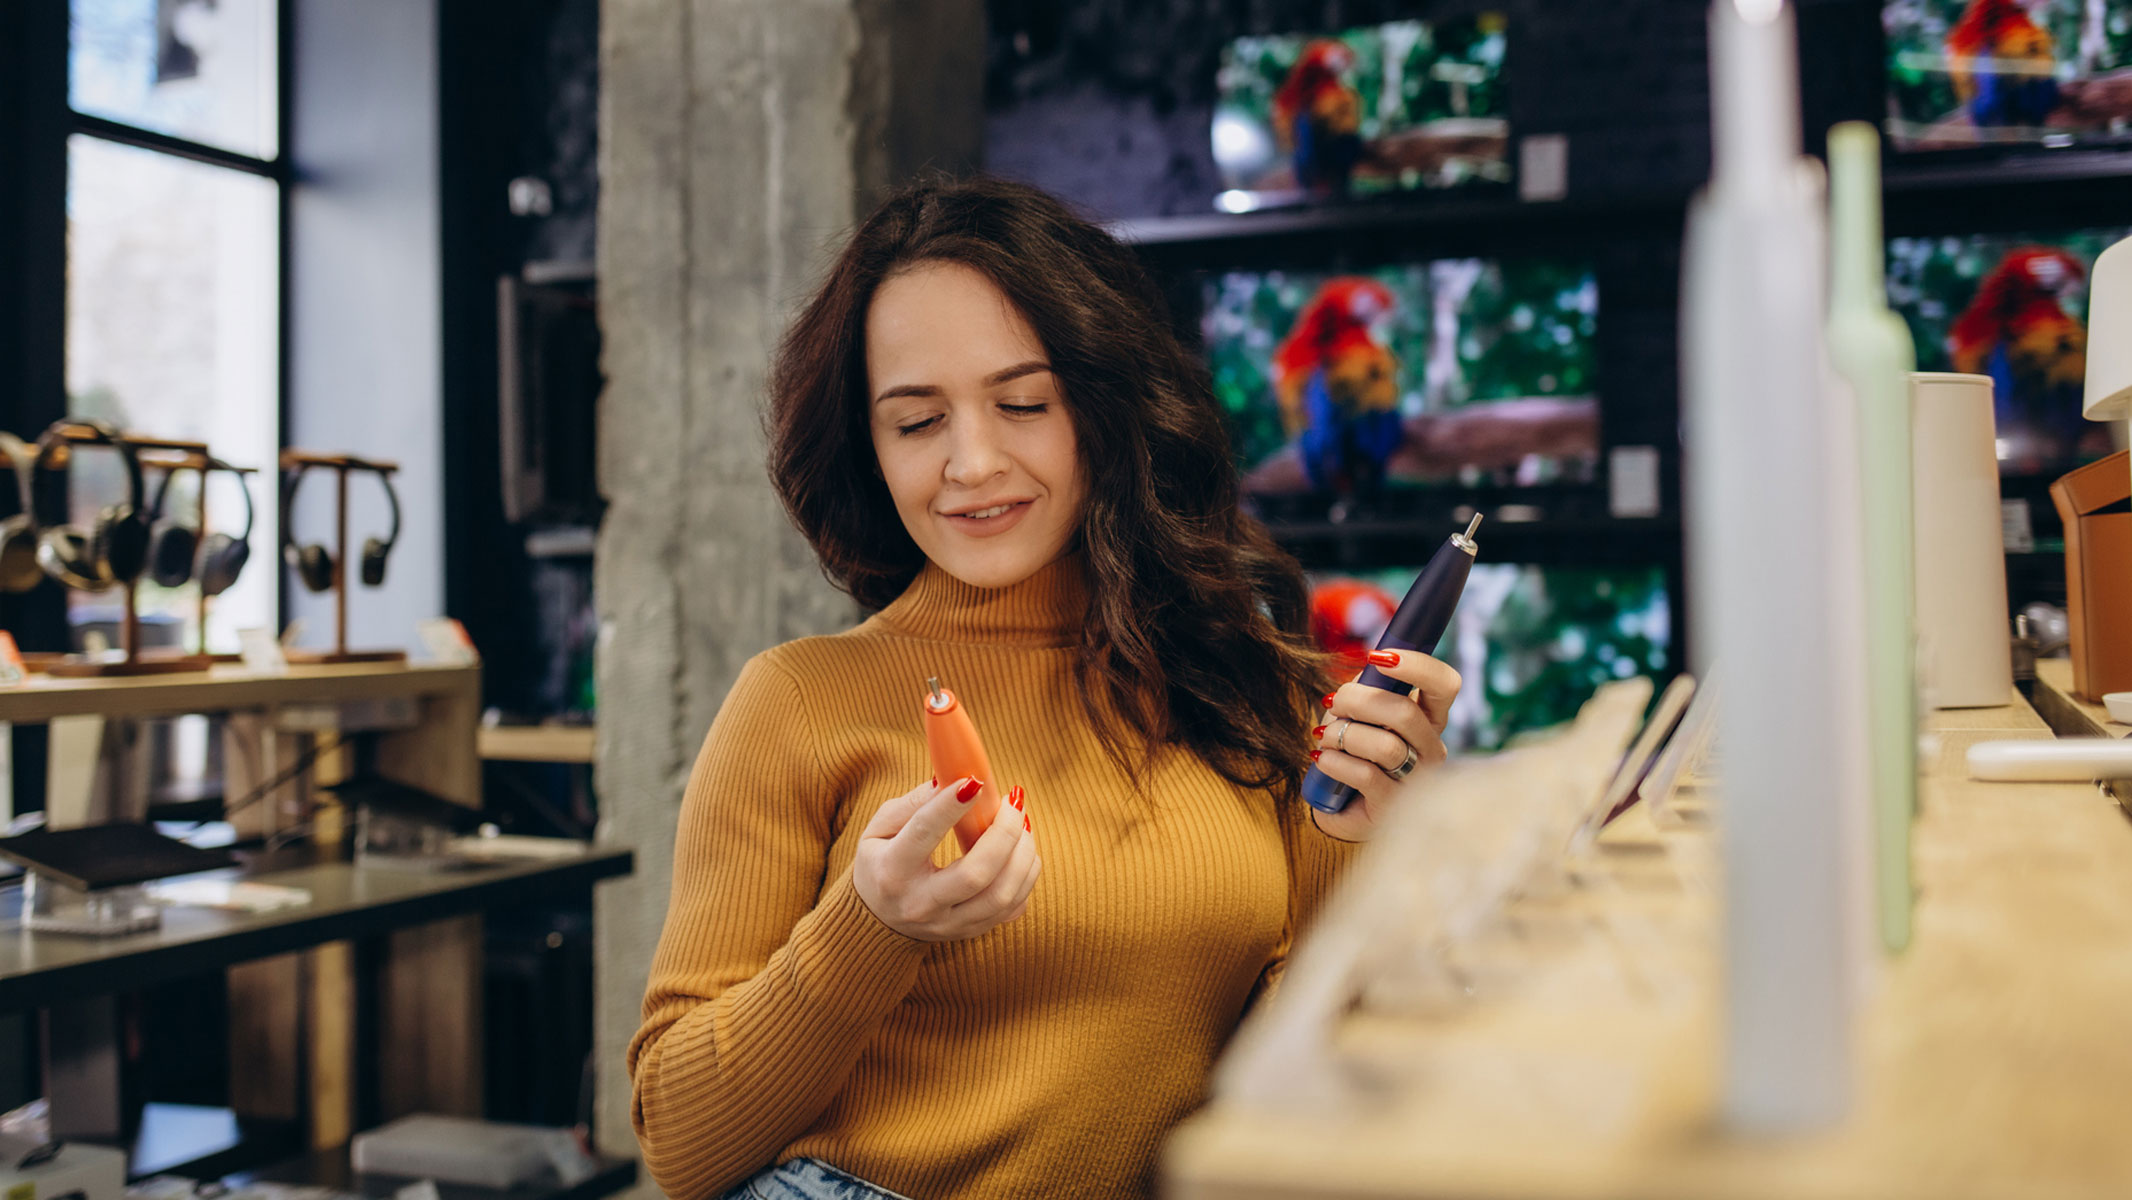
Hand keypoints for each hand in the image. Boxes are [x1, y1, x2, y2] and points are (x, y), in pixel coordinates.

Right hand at [853, 777, 1039, 941]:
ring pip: (1002, 896)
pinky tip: (1021, 851)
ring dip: (1023, 854)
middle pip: (976, 873)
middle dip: (1004, 832)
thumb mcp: (879, 829)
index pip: (924, 833)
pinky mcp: (971, 932)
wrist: (877, 921)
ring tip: (1022, 823)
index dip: (951, 806)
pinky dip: (1026, 875)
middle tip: (1013, 801)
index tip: (975, 781)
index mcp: (892, 871)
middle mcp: (921, 904)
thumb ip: (913, 803)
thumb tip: (950, 781)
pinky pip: (1012, 908)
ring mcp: (949, 924)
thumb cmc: (880, 863)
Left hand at [1310, 649, 1460, 840]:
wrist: (1338, 801)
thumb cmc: (1352, 749)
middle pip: (1405, 713)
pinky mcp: (1393, 806)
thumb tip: (1369, 669)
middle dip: (1357, 700)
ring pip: (1386, 746)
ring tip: (1326, 738)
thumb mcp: (1359, 712)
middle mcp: (1431, 748)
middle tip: (1333, 704)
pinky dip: (1335, 762)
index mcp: (1429, 718)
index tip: (1376, 656)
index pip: (1444, 684)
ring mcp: (1416, 779)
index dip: (1416, 665)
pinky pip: (1366, 775)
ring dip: (1344, 734)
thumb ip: (1369, 688)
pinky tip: (1323, 759)